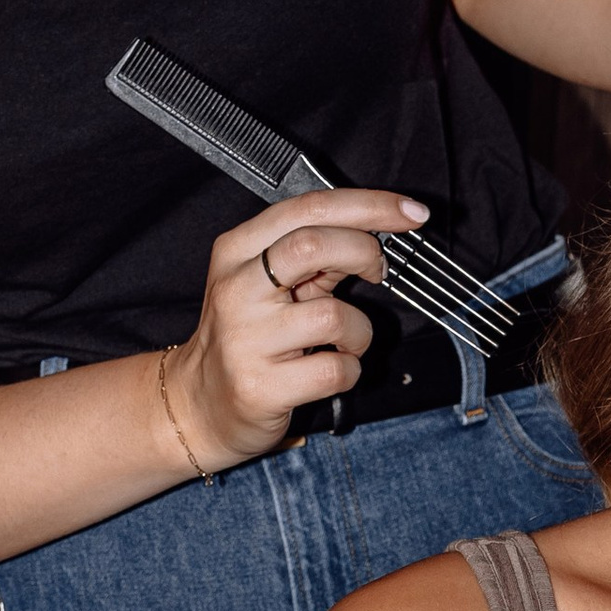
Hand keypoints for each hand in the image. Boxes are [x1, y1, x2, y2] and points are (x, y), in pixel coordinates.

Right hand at [157, 188, 429, 471]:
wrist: (199, 404)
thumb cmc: (248, 337)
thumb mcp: (268, 283)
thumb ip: (314, 255)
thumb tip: (377, 230)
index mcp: (237, 251)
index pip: (308, 209)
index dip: (369, 206)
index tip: (411, 214)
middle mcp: (236, 289)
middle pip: (314, 244)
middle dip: (365, 252)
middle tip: (379, 271)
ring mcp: (245, 340)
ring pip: (334, 316)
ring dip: (360, 331)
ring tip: (343, 342)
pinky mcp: (260, 387)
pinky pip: (336, 370)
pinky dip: (350, 370)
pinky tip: (331, 371)